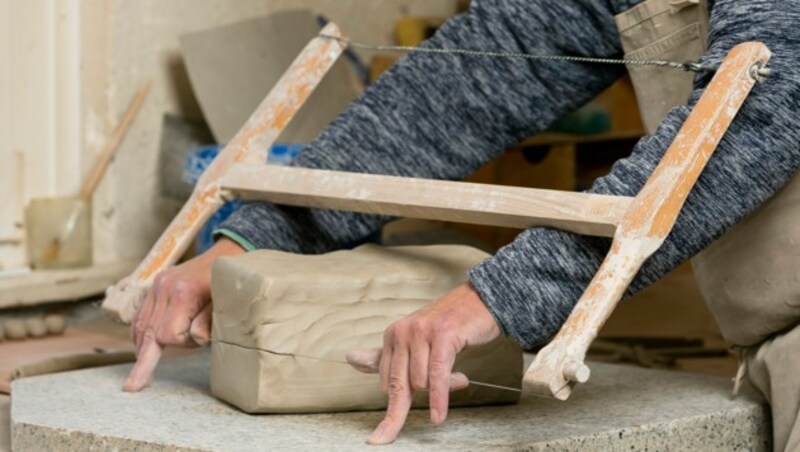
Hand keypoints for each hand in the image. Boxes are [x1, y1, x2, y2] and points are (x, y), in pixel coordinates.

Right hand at [123, 237, 244, 391]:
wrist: (226, 255)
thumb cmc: (229, 284)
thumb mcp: (225, 305)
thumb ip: (207, 323)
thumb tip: (192, 339)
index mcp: (183, 294)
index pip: (167, 335)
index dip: (180, 344)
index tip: (198, 340)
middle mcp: (164, 288)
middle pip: (147, 332)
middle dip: (142, 362)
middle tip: (132, 386)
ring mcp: (157, 285)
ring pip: (140, 324)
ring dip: (142, 346)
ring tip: (141, 370)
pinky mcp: (155, 285)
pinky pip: (141, 314)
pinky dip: (140, 331)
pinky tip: (144, 345)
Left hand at [356, 282, 500, 444]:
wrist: (480, 300)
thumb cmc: (449, 325)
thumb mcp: (414, 340)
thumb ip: (386, 354)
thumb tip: (351, 359)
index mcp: (392, 335)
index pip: (387, 380)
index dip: (397, 403)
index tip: (385, 432)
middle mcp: (403, 331)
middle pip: (398, 385)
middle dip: (396, 414)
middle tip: (386, 437)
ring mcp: (422, 332)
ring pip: (420, 382)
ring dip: (439, 392)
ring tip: (457, 379)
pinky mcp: (443, 335)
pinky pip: (437, 375)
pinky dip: (439, 399)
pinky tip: (438, 416)